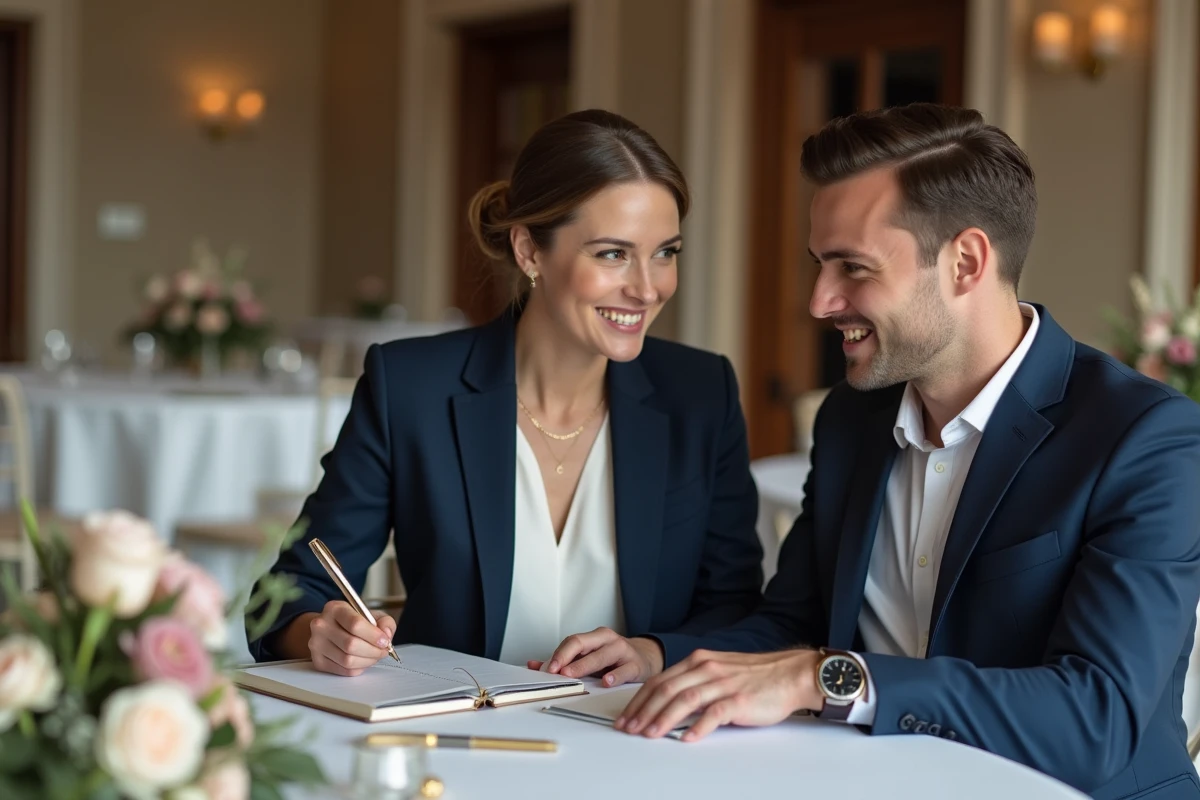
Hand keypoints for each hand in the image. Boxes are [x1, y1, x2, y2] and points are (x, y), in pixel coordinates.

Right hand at [307, 600, 396, 676]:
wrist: (328, 630)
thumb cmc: (351, 622)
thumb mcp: (370, 614)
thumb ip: (384, 621)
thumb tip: (386, 634)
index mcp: (335, 609)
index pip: (355, 624)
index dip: (373, 635)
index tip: (385, 641)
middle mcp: (322, 626)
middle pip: (351, 644)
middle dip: (373, 651)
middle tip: (383, 651)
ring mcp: (317, 644)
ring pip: (348, 660)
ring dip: (367, 661)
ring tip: (374, 656)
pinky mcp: (318, 661)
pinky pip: (344, 670)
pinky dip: (359, 668)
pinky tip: (363, 660)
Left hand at [525, 627, 664, 686]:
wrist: (647, 657)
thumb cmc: (614, 658)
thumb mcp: (590, 656)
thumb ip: (563, 661)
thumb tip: (533, 665)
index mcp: (595, 637)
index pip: (573, 641)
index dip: (559, 654)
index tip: (546, 668)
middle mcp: (608, 640)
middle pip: (584, 644)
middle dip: (567, 657)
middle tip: (556, 671)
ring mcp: (623, 651)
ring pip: (602, 655)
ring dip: (585, 665)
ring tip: (572, 675)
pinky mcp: (636, 665)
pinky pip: (625, 670)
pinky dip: (615, 676)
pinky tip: (606, 681)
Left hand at [615, 648, 820, 741]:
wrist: (790, 673)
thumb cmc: (756, 675)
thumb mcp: (719, 670)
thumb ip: (694, 680)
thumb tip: (667, 702)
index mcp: (699, 660)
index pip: (660, 680)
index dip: (639, 700)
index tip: (627, 716)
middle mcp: (707, 668)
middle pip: (666, 689)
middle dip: (644, 710)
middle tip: (630, 728)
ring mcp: (723, 683)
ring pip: (685, 699)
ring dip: (663, 718)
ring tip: (650, 734)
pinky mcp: (740, 699)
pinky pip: (714, 713)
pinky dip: (698, 726)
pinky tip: (687, 738)